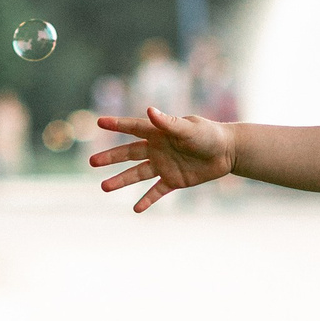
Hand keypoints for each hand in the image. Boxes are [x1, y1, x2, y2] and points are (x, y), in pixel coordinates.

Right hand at [88, 108, 234, 211]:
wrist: (227, 152)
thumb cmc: (209, 134)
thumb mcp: (189, 128)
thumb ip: (169, 123)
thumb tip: (150, 111)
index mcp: (159, 133)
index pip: (133, 128)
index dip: (117, 125)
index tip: (99, 122)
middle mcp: (157, 149)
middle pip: (129, 153)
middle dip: (111, 158)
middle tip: (92, 162)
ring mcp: (163, 165)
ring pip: (137, 174)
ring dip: (121, 180)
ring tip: (103, 187)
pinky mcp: (173, 180)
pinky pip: (156, 191)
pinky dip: (147, 200)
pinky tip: (136, 209)